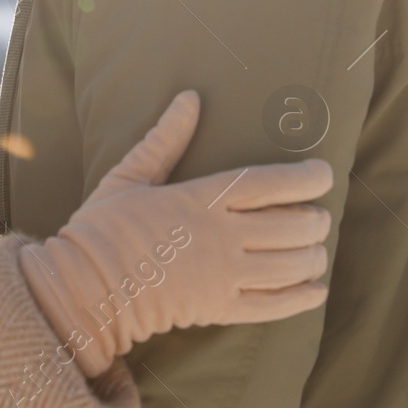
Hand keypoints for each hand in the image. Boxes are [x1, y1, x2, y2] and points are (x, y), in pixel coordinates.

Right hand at [19, 90, 333, 377]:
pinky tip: (315, 289)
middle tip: (317, 215)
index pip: (269, 183)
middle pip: (292, 225)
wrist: (84, 289)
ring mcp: (222, 276)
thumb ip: (165, 138)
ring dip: (313, 256)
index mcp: (200, 198)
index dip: (305, 178)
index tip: (323, 173)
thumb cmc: (102, 228)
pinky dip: (302, 298)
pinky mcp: (219, 310)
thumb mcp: (130, 176)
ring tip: (314, 249)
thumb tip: (189, 97)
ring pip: (291, 265)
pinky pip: (274, 306)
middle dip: (315, 219)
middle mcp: (220, 236)